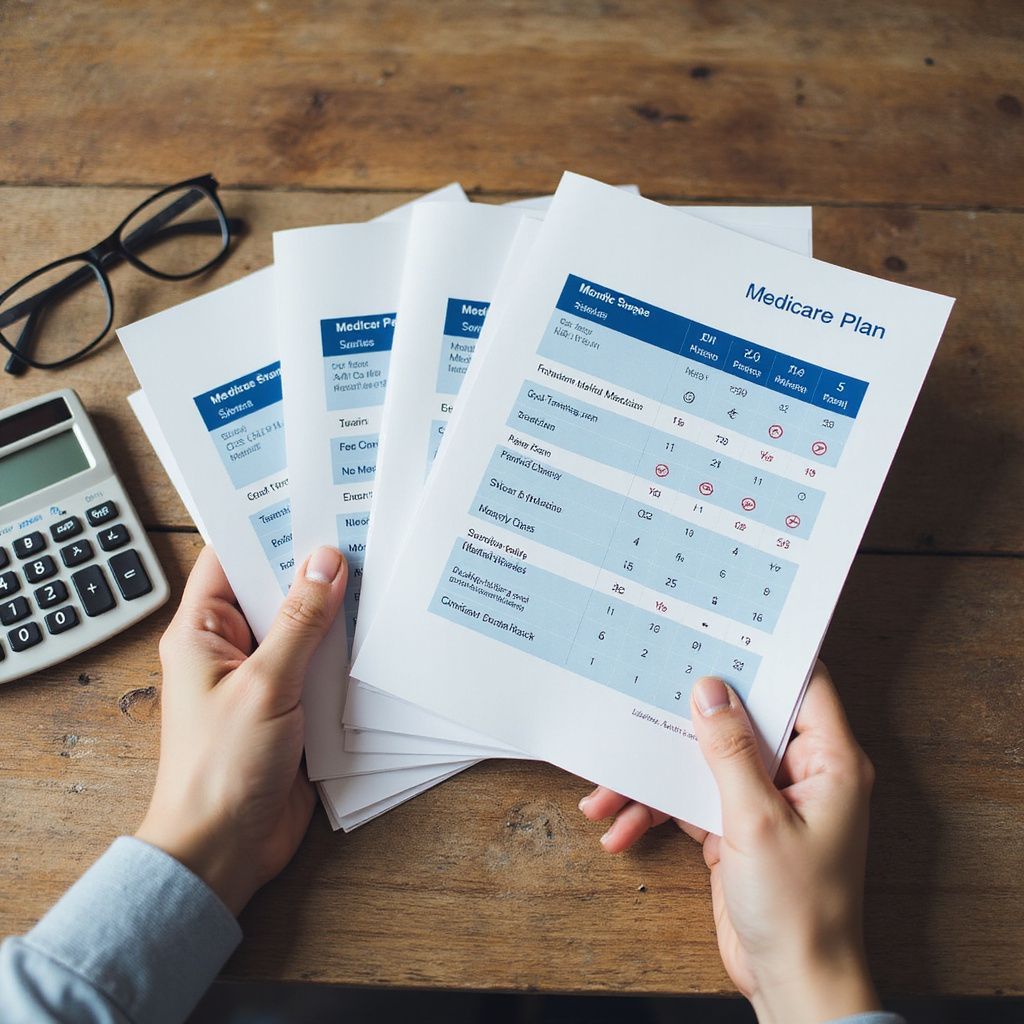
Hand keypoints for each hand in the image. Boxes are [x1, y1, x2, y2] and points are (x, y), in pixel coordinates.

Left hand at [135, 545, 346, 914]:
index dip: (266, 527)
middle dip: (314, 566)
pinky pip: (321, 663)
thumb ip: (300, 623)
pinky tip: (378, 630)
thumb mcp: (264, 685)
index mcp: (202, 632)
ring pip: (304, 626)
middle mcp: (232, 648)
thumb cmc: (220, 769)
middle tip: (359, 529)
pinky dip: (346, 650)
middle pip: (275, 589)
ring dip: (336, 609)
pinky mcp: (291, 705)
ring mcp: (263, 676)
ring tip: (379, 569)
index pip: (231, 559)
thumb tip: (326, 562)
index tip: (310, 500)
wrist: (223, 848)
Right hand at [579, 663, 879, 1023]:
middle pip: (739, 721)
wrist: (792, 982)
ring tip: (604, 791)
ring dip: (653, 776)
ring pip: (703, 761)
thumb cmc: (798, 909)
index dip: (764, 657)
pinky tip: (619, 829)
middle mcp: (799, 773)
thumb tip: (711, 690)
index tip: (717, 632)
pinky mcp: (735, 826)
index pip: (803, 685)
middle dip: (684, 718)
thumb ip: (731, 751)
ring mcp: (764, 800)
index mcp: (829, 761)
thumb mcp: (757, 821)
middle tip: (643, 692)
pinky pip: (688, 799)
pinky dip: (653, 811)